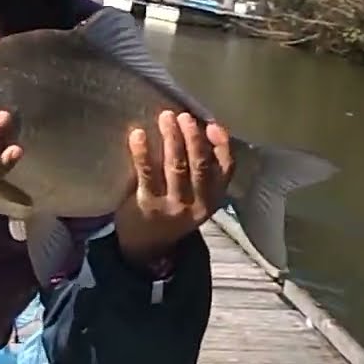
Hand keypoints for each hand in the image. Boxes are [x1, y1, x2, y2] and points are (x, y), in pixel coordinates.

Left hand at [115, 111, 234, 266]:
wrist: (146, 247)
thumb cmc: (172, 211)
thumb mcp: (197, 199)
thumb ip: (202, 172)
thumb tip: (203, 128)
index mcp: (212, 199)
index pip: (226, 170)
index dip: (222, 145)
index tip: (211, 125)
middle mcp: (196, 204)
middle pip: (199, 165)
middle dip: (193, 137)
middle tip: (183, 116)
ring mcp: (171, 206)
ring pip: (176, 166)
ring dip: (172, 139)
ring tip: (166, 118)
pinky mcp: (147, 205)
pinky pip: (146, 173)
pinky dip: (143, 152)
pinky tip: (138, 134)